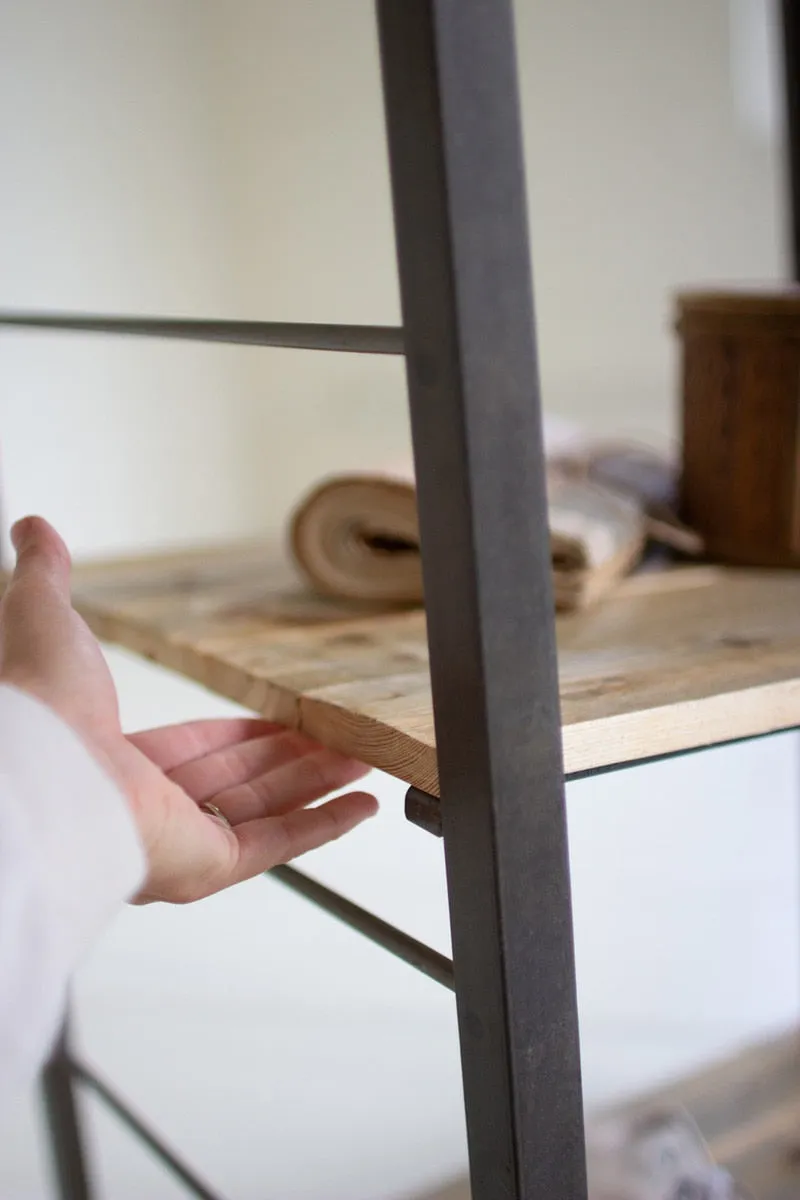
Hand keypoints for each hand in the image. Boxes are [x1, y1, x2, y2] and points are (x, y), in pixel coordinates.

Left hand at [0, 517, 377, 902]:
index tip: (279, 720)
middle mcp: (146, 807)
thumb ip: (47, 576)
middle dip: (295, 757)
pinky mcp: (208, 865)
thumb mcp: (46, 617)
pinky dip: (325, 824)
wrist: (38, 768)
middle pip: (241, 780)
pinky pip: (280, 843)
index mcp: (114, 760)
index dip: (242, 733)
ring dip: (320, 781)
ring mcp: (181, 840)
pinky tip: (360, 805)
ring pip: (269, 806)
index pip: (194, 749)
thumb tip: (34, 528)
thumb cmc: (39, 704)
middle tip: (337, 737)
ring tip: (362, 759)